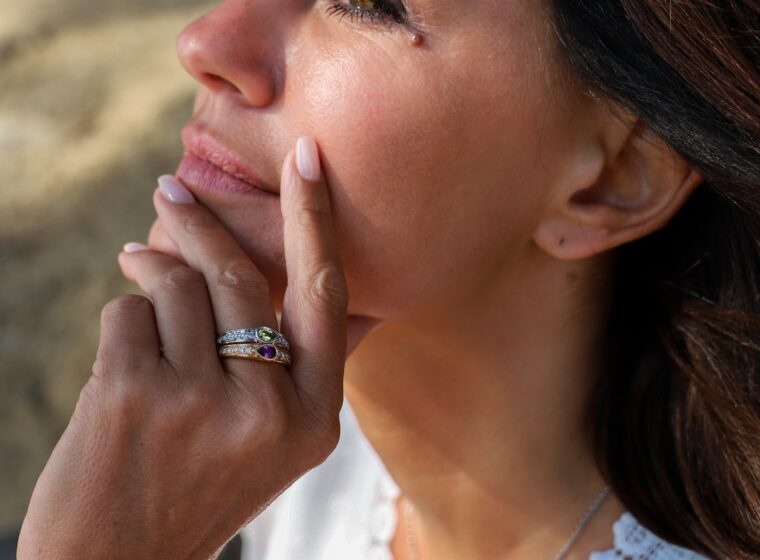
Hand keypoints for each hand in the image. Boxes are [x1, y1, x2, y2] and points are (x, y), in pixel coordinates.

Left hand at [18, 138, 377, 558]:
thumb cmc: (199, 486)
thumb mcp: (278, 443)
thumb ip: (307, 370)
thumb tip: (359, 303)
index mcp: (315, 420)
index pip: (326, 296)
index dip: (316, 219)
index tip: (306, 157)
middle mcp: (269, 411)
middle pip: (243, 277)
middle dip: (201, 220)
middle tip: (169, 187)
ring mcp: (202, 404)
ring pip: (177, 286)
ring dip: (150, 274)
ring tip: (136, 273)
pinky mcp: (136, 395)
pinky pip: (128, 311)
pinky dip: (121, 321)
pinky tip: (119, 362)